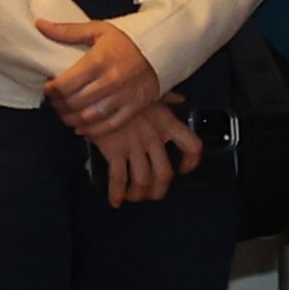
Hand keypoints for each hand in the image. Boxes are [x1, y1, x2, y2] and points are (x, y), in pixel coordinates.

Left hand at [38, 13, 167, 134]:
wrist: (164, 46)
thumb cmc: (130, 38)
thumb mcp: (98, 30)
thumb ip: (67, 31)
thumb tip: (41, 24)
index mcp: (98, 62)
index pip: (64, 85)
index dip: (50, 90)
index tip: (48, 88)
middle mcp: (110, 81)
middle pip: (74, 102)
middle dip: (58, 105)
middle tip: (55, 102)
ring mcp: (124, 96)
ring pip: (89, 117)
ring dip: (72, 119)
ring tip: (65, 114)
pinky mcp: (136, 106)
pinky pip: (111, 124)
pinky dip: (93, 130)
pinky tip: (82, 128)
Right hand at [87, 100, 204, 204]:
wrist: (96, 89)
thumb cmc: (122, 88)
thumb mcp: (149, 91)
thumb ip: (168, 97)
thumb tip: (179, 99)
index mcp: (168, 123)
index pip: (192, 147)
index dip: (191, 162)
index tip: (183, 169)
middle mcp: (155, 138)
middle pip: (164, 173)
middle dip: (158, 190)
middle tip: (152, 194)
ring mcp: (135, 146)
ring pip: (143, 180)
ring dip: (138, 194)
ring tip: (133, 197)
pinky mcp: (114, 151)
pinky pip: (118, 178)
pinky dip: (117, 193)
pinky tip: (115, 201)